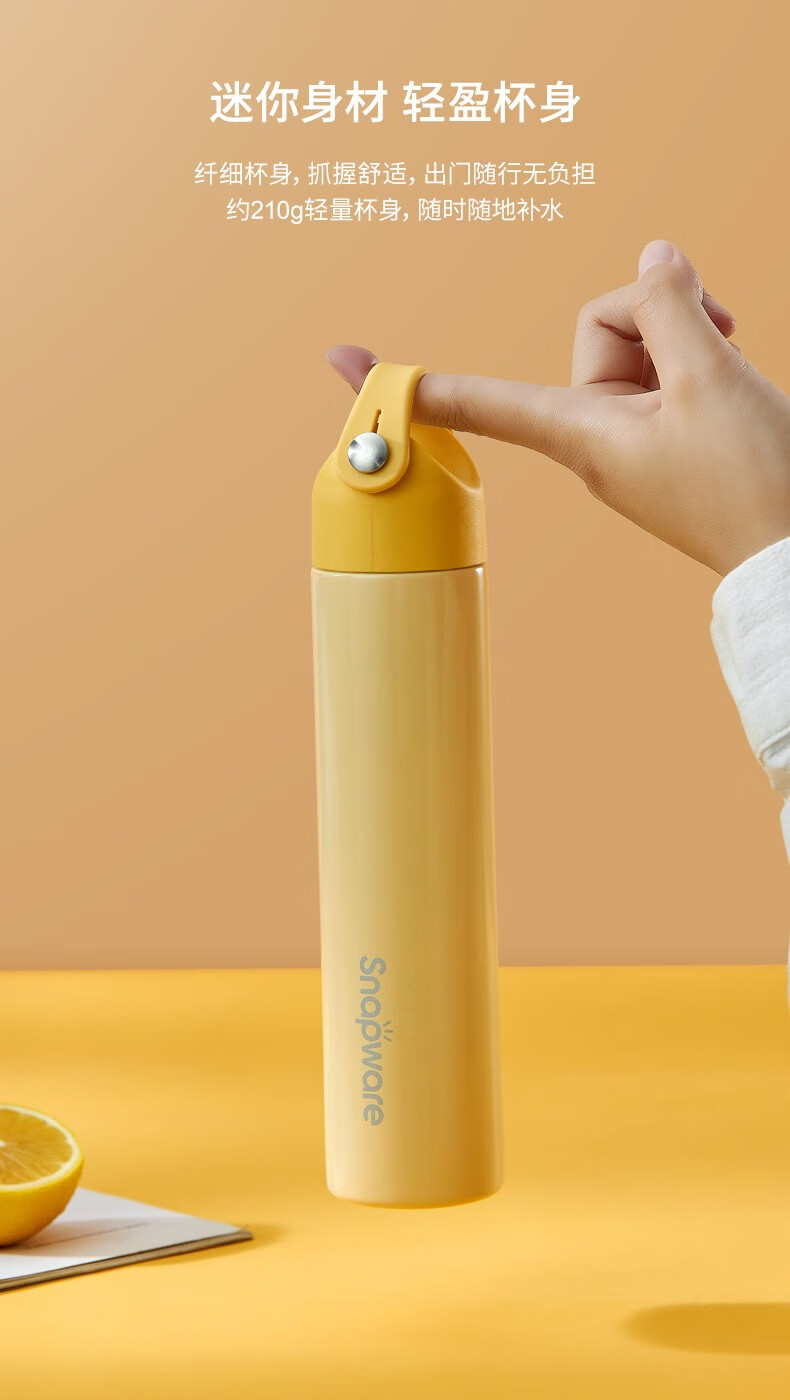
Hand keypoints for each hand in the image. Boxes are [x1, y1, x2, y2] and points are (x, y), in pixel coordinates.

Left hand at [326, 241, 789, 575]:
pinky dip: (699, 353)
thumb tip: (653, 256)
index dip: (414, 380)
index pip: (479, 398)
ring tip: (733, 352)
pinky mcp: (665, 436)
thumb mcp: (713, 377)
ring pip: (641, 341)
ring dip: (688, 327)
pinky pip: (667, 369)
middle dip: (657, 310)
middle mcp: (594, 435)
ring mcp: (632, 437)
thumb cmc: (755, 482)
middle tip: (717, 329)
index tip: (345, 363)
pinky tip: (733, 367)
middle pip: (599, 328)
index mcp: (581, 433)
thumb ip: (671, 306)